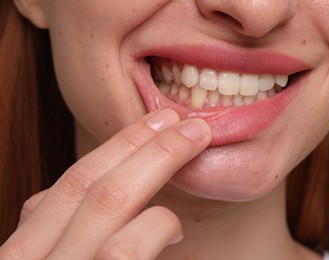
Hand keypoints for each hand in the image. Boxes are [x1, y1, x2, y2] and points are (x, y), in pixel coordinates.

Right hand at [0, 109, 210, 258]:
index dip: (113, 149)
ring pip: (109, 200)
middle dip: (140, 142)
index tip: (149, 126)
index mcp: (27, 250)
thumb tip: (86, 199)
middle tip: (180, 121)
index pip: (69, 184)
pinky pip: (126, 248)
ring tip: (194, 141)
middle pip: (88, 180)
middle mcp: (30, 259)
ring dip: (159, 160)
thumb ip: (64, 236)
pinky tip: (175, 226)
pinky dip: (157, 224)